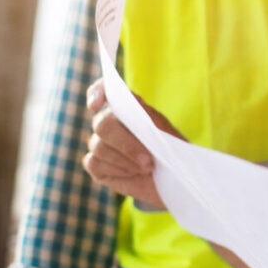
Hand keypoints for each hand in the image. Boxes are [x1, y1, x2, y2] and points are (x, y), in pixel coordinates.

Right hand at [83, 79, 184, 205]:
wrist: (173, 178)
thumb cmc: (170, 151)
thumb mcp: (165, 131)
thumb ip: (146, 115)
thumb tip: (130, 101)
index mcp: (125, 108)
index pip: (102, 90)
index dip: (96, 93)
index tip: (96, 105)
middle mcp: (109, 122)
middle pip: (102, 124)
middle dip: (126, 144)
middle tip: (148, 160)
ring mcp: (100, 144)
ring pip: (99, 147)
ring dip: (126, 160)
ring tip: (147, 167)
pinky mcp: (96, 165)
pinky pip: (95, 163)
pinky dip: (117, 170)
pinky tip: (133, 173)